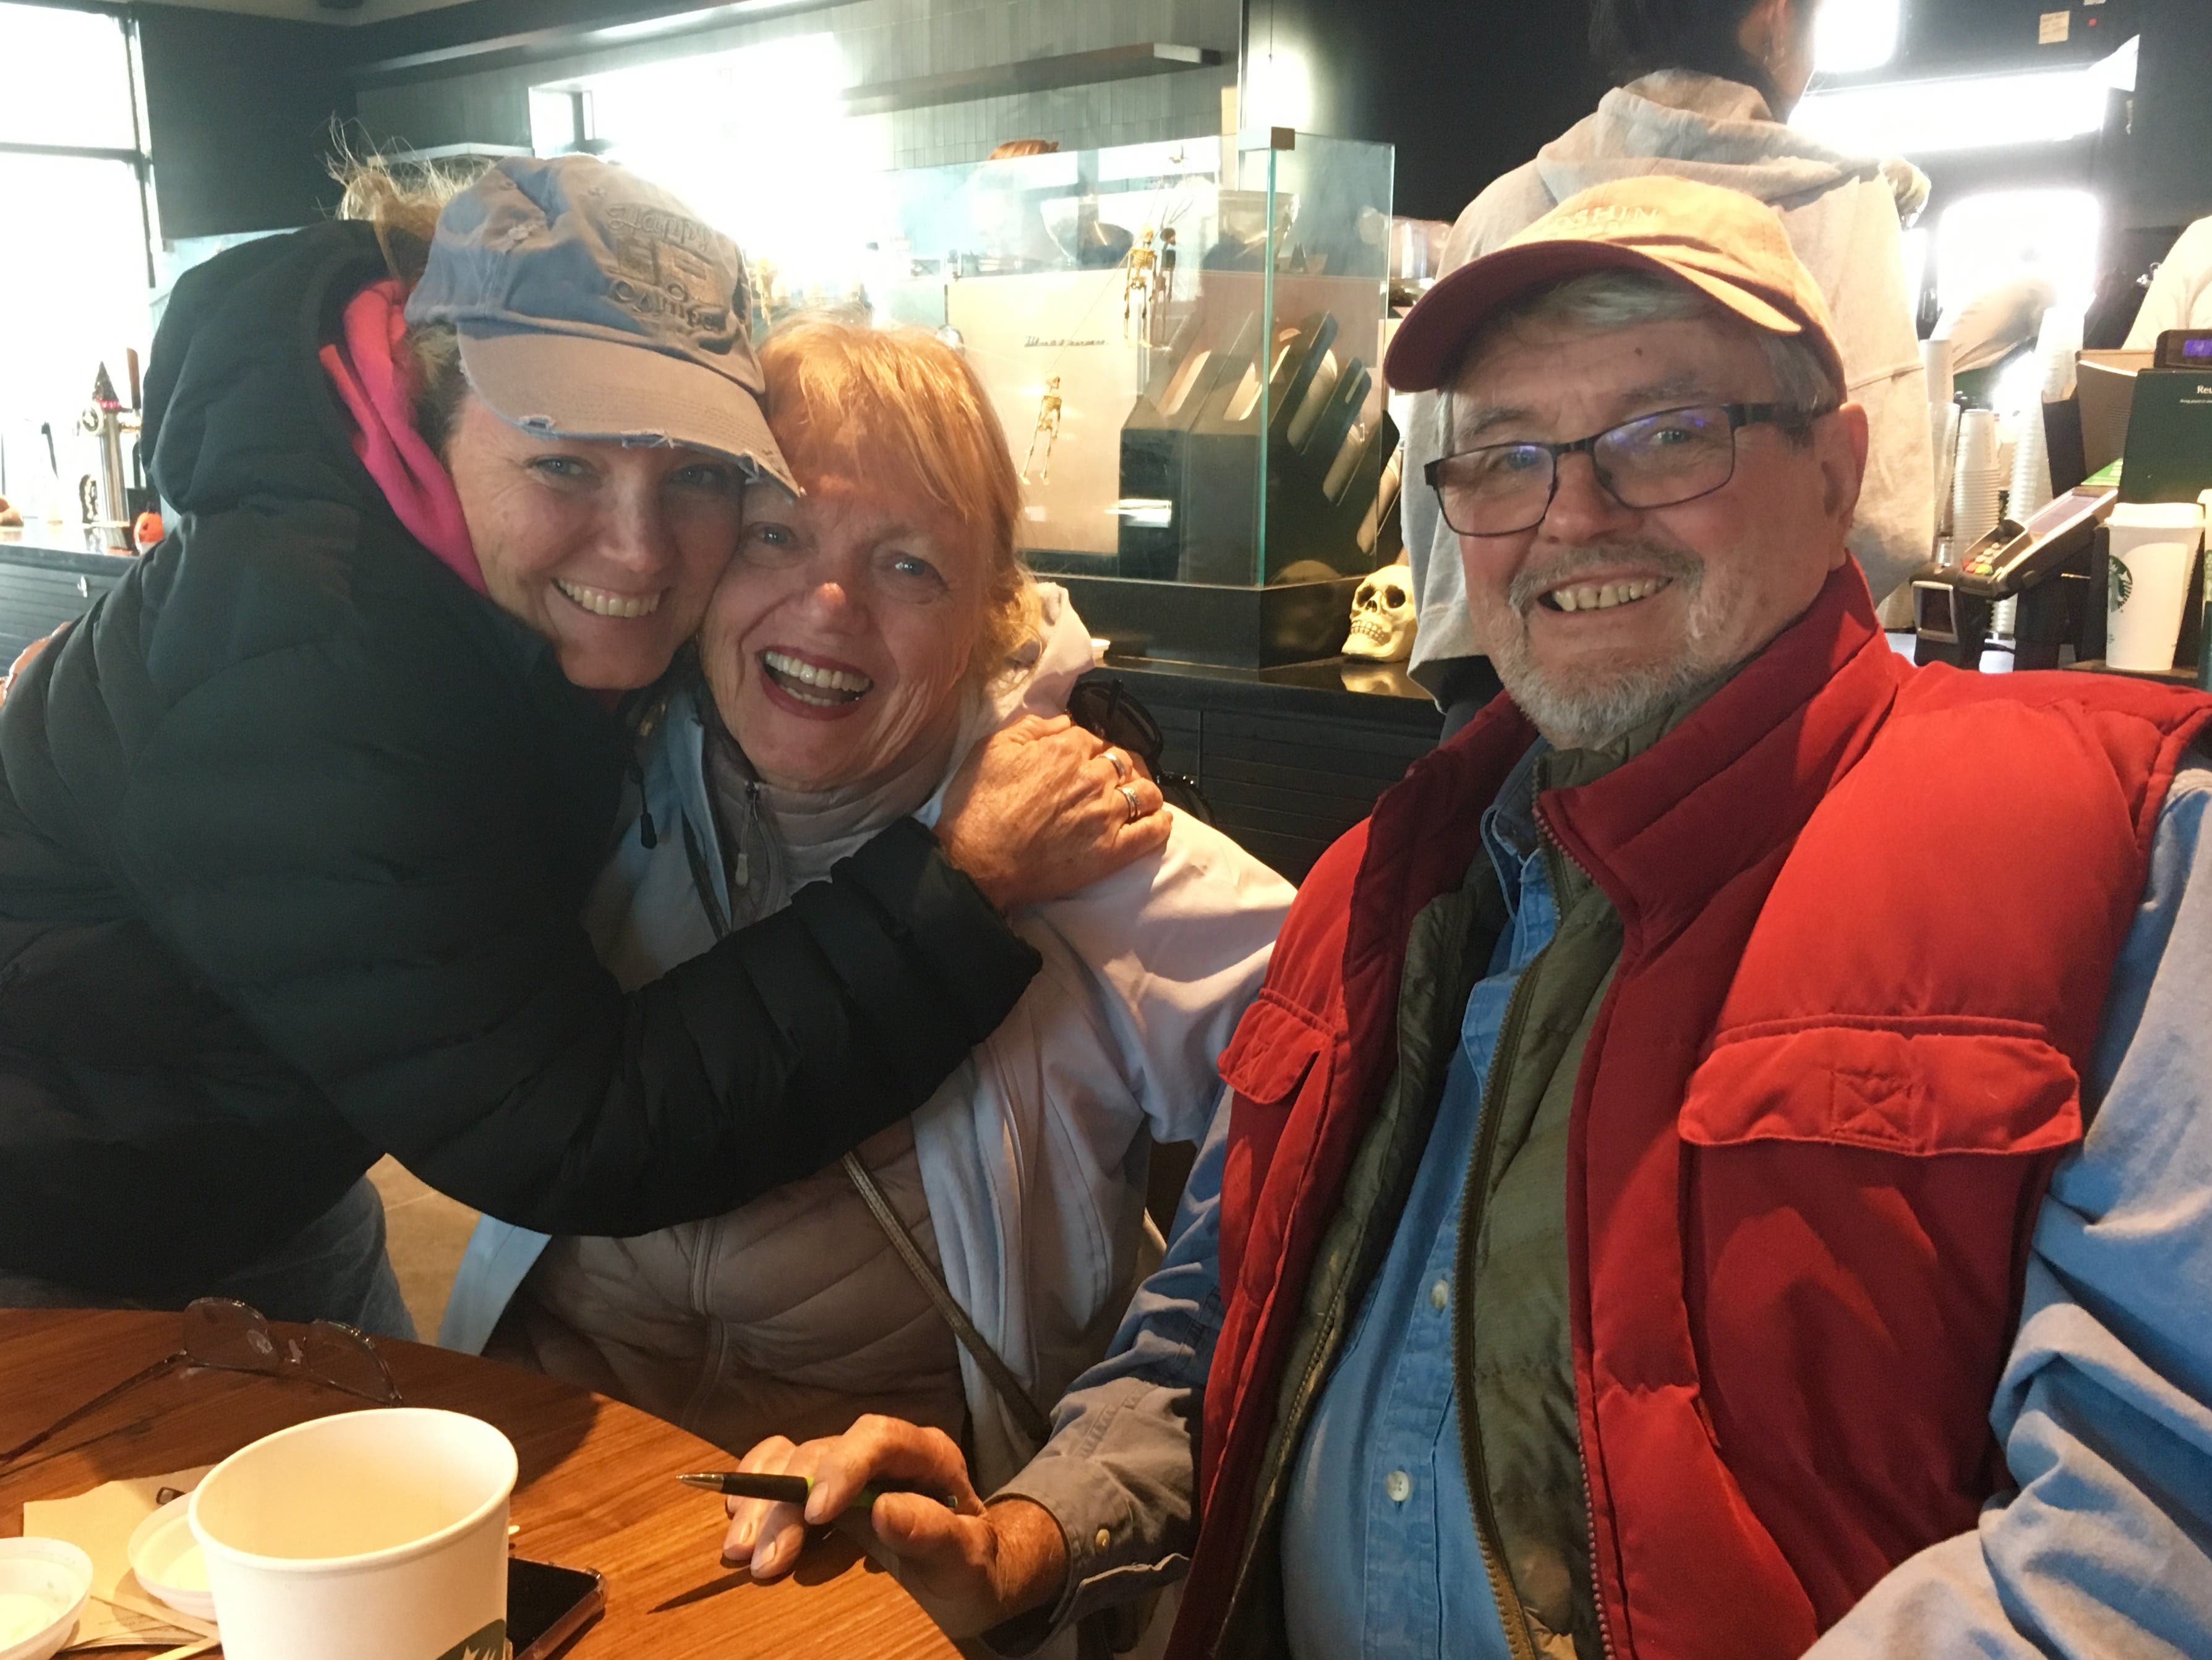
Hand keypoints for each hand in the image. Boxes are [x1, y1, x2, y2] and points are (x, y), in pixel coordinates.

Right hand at [720, 1415, 1068, 1637]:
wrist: (966, 1576)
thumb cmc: (972, 1565)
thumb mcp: (968, 1558)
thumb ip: (935, 1532)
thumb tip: (885, 1510)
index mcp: (926, 1455)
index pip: (879, 1439)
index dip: (842, 1467)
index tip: (815, 1512)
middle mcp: (880, 1451)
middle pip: (823, 1454)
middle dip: (786, 1504)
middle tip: (764, 1561)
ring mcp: (848, 1467)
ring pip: (791, 1460)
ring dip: (760, 1501)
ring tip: (740, 1550)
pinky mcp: (822, 1488)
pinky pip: (779, 1467)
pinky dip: (754, 1489)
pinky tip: (739, 1519)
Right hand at [938, 715, 1167, 910]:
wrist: (977, 861)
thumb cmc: (978, 805)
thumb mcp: (993, 748)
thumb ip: (1032, 726)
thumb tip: (1064, 720)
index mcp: (1066, 749)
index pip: (1094, 737)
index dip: (1090, 747)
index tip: (1084, 758)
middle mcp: (1093, 777)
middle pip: (1124, 761)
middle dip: (1120, 765)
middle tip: (1111, 777)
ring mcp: (1107, 815)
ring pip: (1145, 792)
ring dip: (1144, 790)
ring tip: (1137, 797)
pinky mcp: (1113, 851)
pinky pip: (1152, 832)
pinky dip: (1160, 822)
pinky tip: (1157, 819)